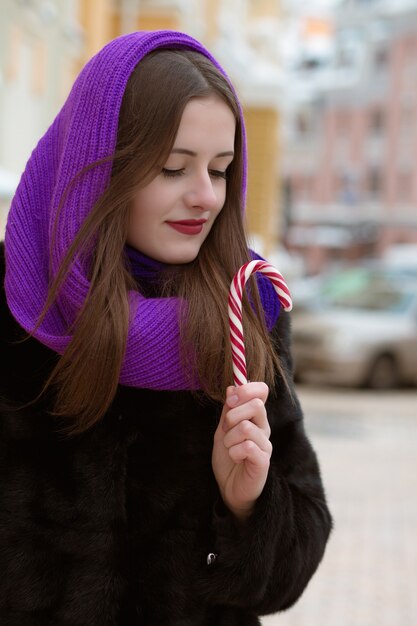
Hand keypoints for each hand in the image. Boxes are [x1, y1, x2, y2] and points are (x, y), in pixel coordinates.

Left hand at [212, 382, 270, 521]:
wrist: (229, 488)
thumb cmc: (228, 458)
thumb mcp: (223, 430)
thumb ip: (228, 410)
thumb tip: (232, 387)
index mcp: (255, 418)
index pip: (262, 391)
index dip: (247, 389)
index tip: (230, 398)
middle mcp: (264, 428)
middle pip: (256, 405)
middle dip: (232, 415)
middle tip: (226, 429)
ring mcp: (265, 445)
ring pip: (246, 427)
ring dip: (230, 438)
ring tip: (230, 448)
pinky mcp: (263, 462)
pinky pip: (247, 447)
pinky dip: (234, 452)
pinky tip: (235, 458)